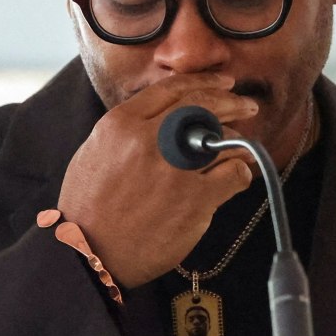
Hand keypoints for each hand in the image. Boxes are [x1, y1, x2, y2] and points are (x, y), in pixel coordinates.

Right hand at [55, 72, 258, 287]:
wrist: (89, 253)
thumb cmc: (89, 206)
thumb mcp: (96, 150)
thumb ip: (130, 127)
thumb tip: (166, 114)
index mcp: (121, 124)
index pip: (172, 89)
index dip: (204, 82)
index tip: (222, 84)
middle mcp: (148, 139)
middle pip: (202, 105)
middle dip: (231, 102)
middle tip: (247, 106)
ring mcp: (174, 168)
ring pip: (222, 138)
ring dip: (235, 141)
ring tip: (239, 148)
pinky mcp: (195, 198)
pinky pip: (234, 174)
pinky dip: (240, 172)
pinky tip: (236, 176)